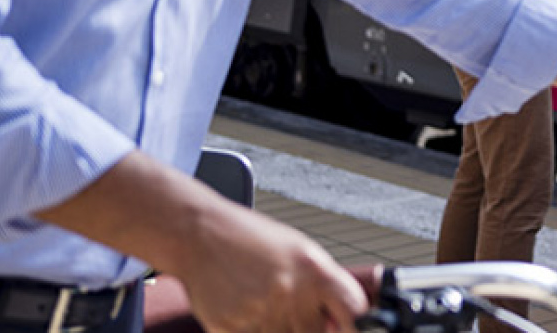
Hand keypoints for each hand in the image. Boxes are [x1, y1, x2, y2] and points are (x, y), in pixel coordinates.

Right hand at [180, 201, 373, 332]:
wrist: (201, 233)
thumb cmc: (250, 239)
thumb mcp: (297, 251)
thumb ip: (322, 287)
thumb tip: (344, 324)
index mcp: (313, 268)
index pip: (353, 311)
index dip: (355, 326)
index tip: (351, 329)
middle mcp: (290, 291)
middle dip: (305, 327)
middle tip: (286, 308)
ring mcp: (260, 313)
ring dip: (275, 329)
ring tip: (261, 303)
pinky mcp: (230, 329)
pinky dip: (250, 331)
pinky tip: (242, 309)